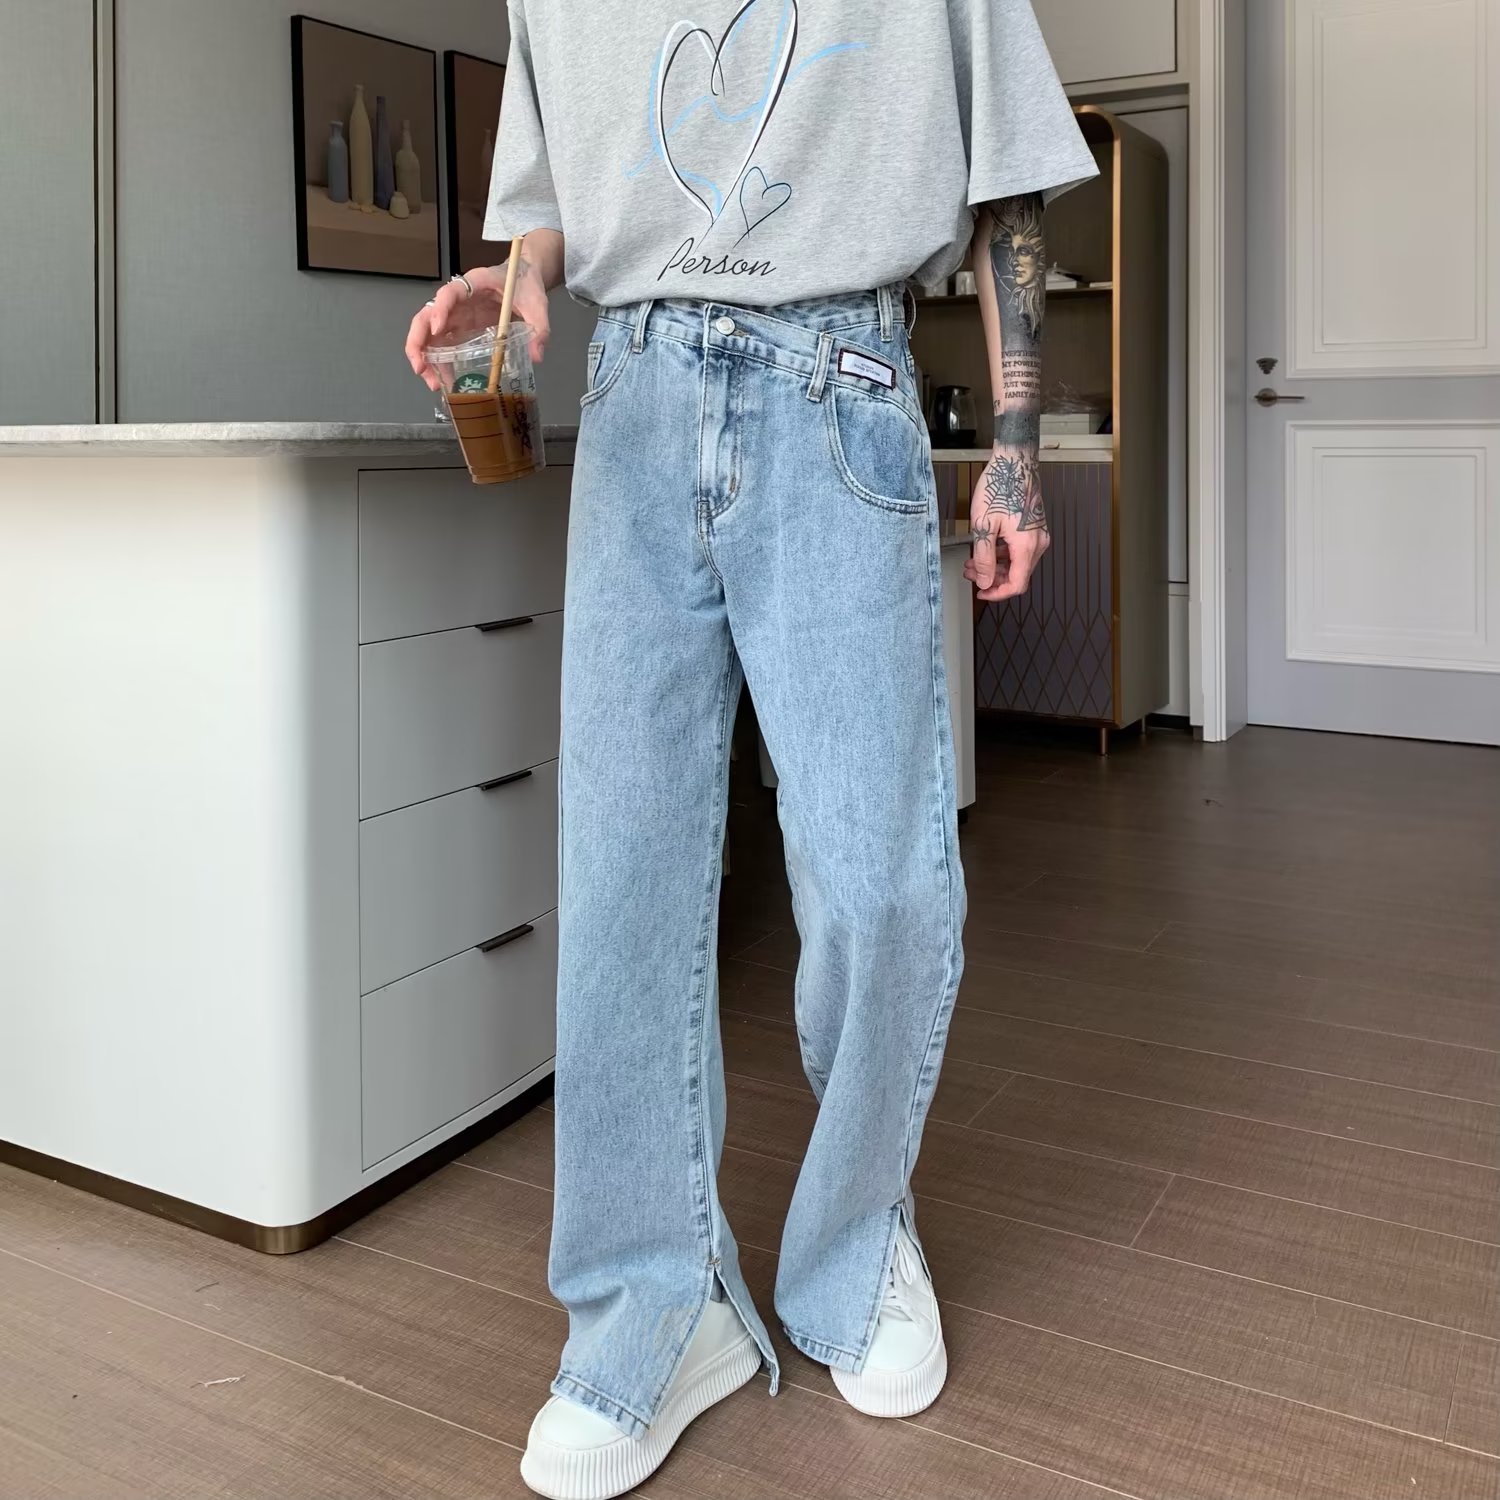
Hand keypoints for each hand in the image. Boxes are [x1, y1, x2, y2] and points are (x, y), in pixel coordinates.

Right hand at [404, 253, 550, 391]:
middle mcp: (458, 299)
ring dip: (425, 358)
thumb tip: (537, 356)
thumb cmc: (525, 284)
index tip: (438, 329)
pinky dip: (438, 362)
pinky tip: (443, 380)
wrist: (524, 277)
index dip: (440, 310)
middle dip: (419, 342)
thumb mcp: (537, 304)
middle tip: (422, 369)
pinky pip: (442, 344)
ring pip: (429, 333)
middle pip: (426, 316)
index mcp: (475, 284)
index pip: (449, 293)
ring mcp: (456, 314)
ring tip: (433, 384)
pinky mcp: (460, 327)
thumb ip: (539, 327)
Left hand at [964, 449, 1050, 600]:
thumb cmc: (1000, 486)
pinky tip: (987, 547)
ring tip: (974, 560)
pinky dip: (1003, 553)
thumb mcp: (983, 527)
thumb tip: (984, 581)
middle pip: (1017, 575)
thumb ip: (983, 559)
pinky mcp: (1035, 527)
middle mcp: (1038, 542)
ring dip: (996, 565)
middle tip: (971, 572)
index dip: (997, 593)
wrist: (1015, 461)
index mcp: (1027, 546)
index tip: (981, 592)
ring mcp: (1039, 534)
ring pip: (1018, 563)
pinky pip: (1020, 550)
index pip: (1017, 584)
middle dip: (992, 577)